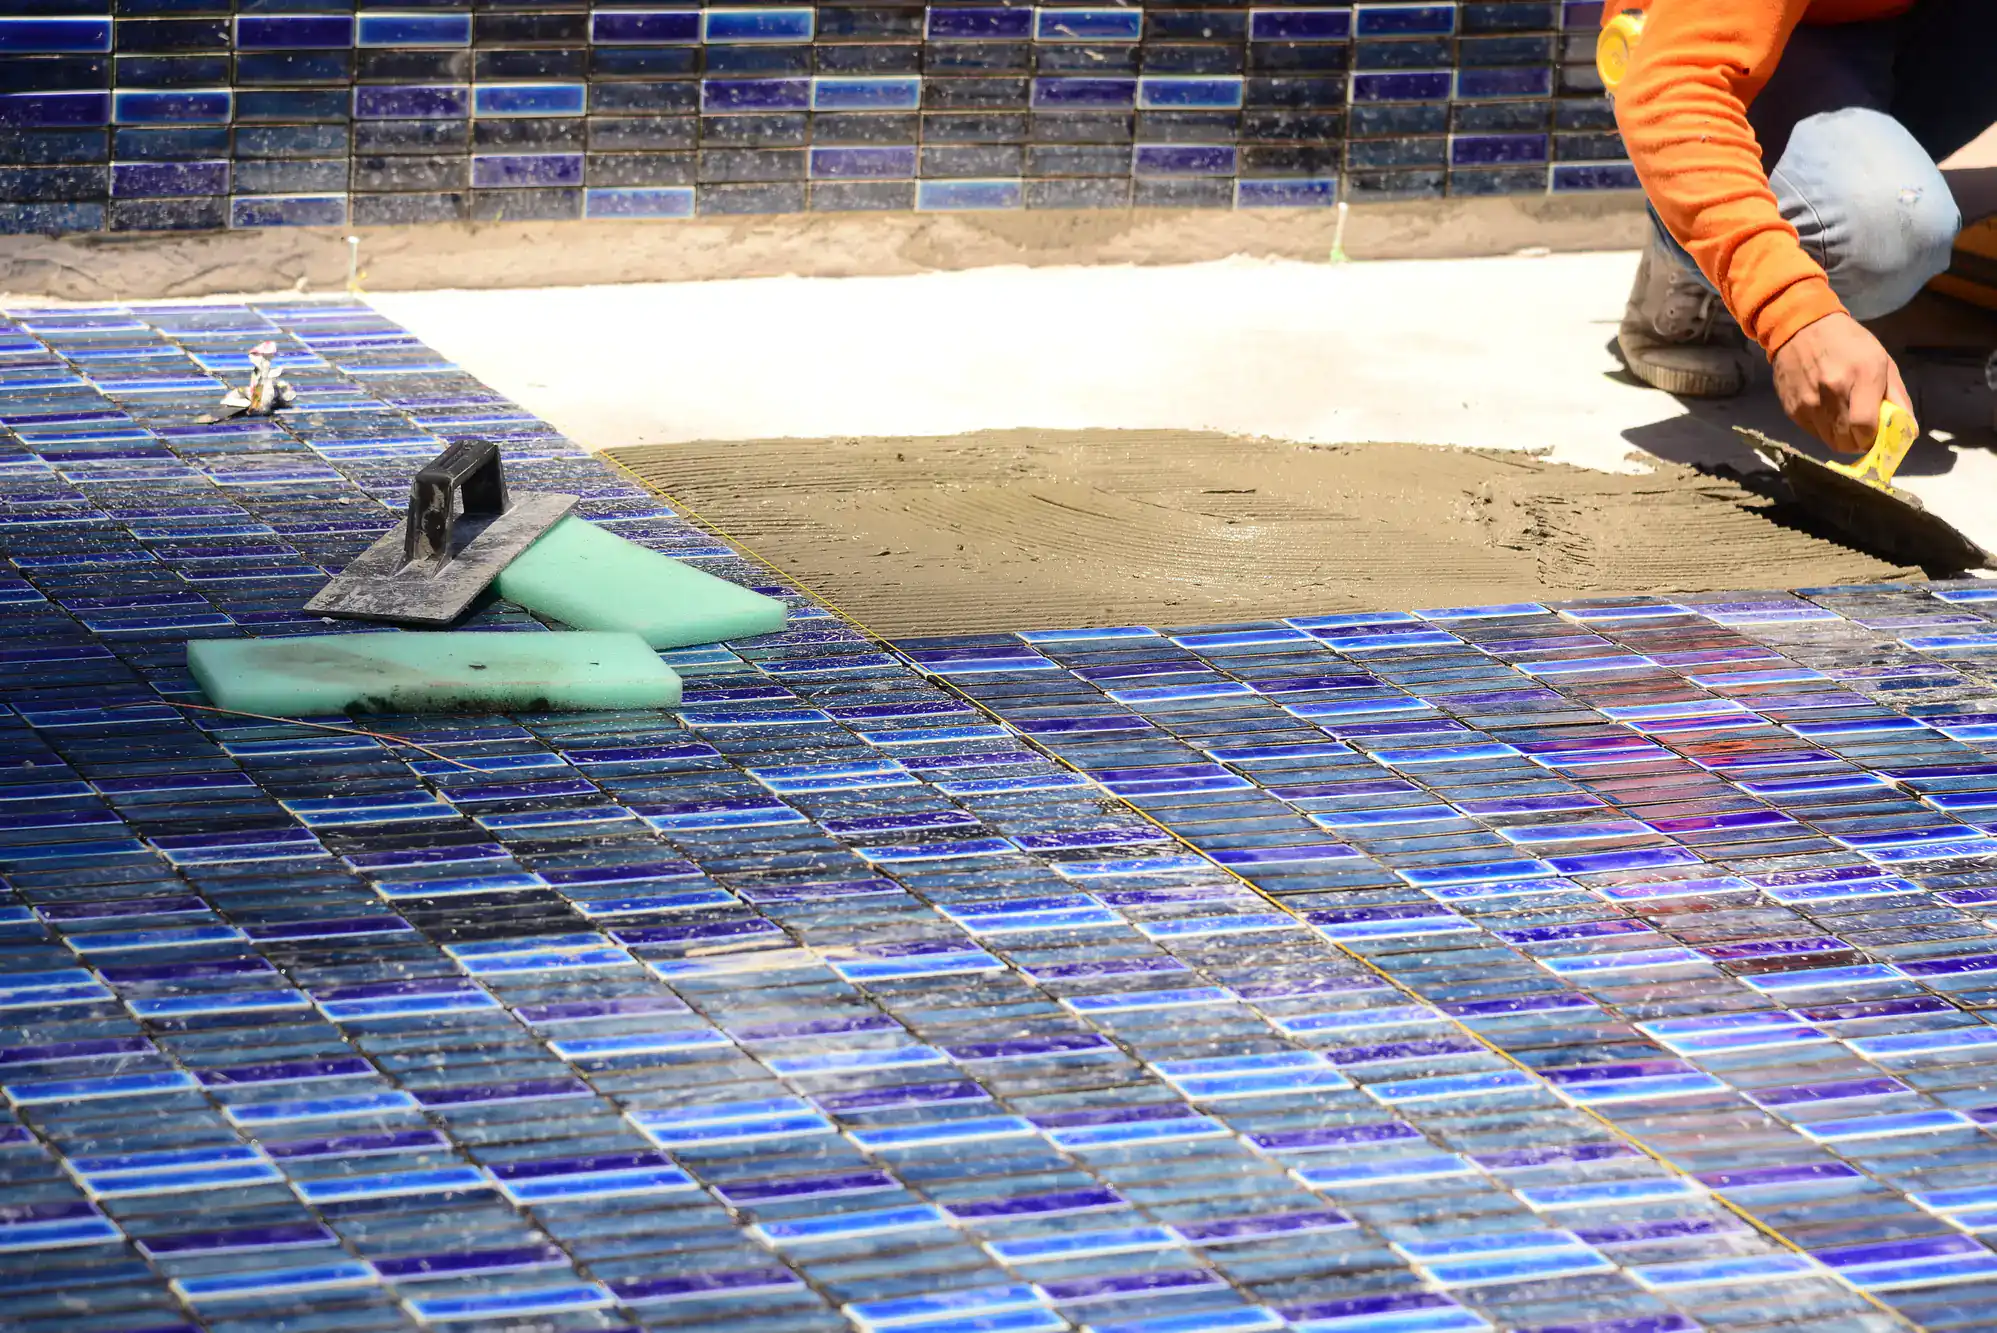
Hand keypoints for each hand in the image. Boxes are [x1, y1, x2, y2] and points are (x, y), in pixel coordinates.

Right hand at [1771, 311, 1910, 453]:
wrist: (1800, 327)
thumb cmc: (1848, 342)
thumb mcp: (1881, 360)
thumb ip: (1897, 396)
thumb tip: (1909, 430)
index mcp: (1861, 375)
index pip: (1865, 426)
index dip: (1873, 438)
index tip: (1877, 435)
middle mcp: (1832, 391)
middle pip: (1847, 441)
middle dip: (1859, 442)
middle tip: (1863, 431)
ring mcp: (1808, 402)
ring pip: (1829, 441)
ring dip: (1842, 438)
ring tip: (1845, 421)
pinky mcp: (1792, 408)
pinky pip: (1813, 433)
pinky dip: (1824, 429)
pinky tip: (1827, 411)